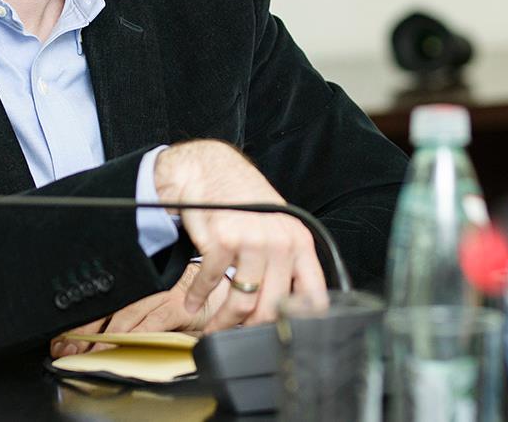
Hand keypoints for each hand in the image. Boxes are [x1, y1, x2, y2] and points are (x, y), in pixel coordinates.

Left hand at [49, 263, 230, 357]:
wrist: (220, 291)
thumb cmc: (188, 299)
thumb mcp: (157, 306)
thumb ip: (136, 318)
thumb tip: (105, 338)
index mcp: (138, 287)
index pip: (103, 304)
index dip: (81, 320)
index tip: (62, 336)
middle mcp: (146, 289)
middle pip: (107, 309)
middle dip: (84, 330)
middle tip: (66, 346)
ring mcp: (160, 296)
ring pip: (124, 317)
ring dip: (104, 337)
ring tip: (88, 352)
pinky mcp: (177, 306)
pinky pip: (151, 322)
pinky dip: (134, 335)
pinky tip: (121, 346)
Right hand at [154, 139, 327, 331]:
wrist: (208, 170)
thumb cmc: (241, 201)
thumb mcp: (275, 229)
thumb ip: (285, 264)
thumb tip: (288, 309)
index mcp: (300, 242)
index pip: (313, 296)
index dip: (300, 324)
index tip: (283, 337)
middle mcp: (281, 241)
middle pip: (273, 307)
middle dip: (251, 329)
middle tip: (238, 335)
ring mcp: (253, 240)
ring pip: (242, 303)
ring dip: (223, 322)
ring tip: (213, 328)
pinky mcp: (223, 240)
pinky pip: (211, 283)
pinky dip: (198, 297)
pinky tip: (193, 302)